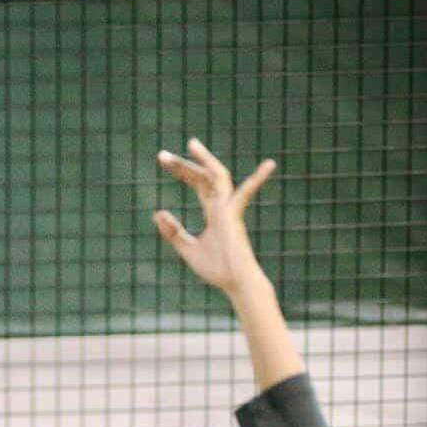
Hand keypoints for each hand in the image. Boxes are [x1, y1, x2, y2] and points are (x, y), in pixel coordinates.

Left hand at [153, 139, 275, 295]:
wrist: (233, 282)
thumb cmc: (216, 268)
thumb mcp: (188, 249)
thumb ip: (174, 232)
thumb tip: (158, 212)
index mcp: (214, 211)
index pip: (199, 184)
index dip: (184, 170)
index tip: (165, 160)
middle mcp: (222, 205)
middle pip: (203, 177)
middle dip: (184, 165)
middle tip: (161, 156)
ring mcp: (229, 209)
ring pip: (218, 177)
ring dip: (205, 160)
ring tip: (191, 144)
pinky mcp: (234, 217)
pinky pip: (245, 194)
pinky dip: (257, 180)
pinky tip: (268, 165)